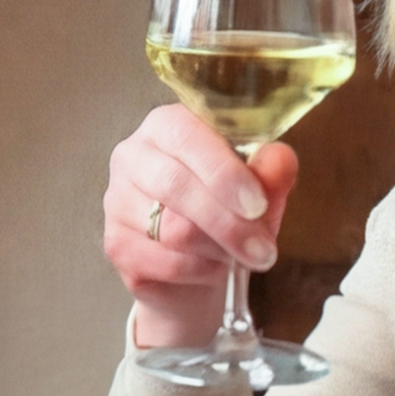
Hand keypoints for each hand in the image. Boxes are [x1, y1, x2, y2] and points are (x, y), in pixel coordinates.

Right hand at [105, 104, 290, 357]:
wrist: (196, 268)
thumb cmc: (226, 213)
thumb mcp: (258, 190)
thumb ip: (270, 172)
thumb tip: (279, 160)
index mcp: (167, 125)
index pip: (187, 136)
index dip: (223, 172)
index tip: (258, 205)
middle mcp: (132, 155)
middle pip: (176, 186)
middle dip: (228, 222)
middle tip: (264, 250)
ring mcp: (117, 201)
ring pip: (172, 229)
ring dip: (219, 249)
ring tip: (243, 256)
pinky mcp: (115, 244)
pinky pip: (165, 261)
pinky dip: (201, 270)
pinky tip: (214, 267)